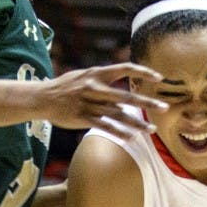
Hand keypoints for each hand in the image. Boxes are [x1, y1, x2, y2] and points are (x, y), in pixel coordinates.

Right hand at [40, 62, 166, 135]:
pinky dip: (118, 132)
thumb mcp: (83, 76)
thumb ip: (101, 79)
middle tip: (164, 107)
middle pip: (126, 96)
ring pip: (118, 114)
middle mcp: (95, 87)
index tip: (159, 77)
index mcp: (97, 74)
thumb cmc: (64, 87)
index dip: (143, 72)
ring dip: (136, 123)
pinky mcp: (82, 117)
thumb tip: (119, 83)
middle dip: (147, 102)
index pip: (124, 68)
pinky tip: (131, 137)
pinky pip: (104, 126)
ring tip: (151, 130)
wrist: (42, 97)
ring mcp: (89, 103)